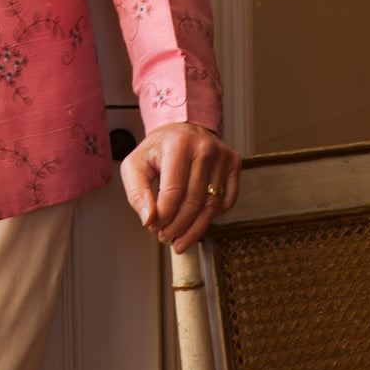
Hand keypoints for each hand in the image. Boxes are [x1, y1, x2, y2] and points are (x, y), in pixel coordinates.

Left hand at [120, 122, 240, 254]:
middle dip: (177, 226)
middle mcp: (204, 148)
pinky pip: (227, 201)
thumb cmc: (158, 149)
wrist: (183, 129)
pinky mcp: (234, 163)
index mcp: (177, 145)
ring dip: (194, 229)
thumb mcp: (136, 164)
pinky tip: (197, 221)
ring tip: (179, 240)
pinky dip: (212, 216)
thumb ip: (136, 192)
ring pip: (211, 205)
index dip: (163, 216)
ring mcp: (222, 156)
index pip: (173, 192)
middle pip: (193, 202)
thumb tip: (149, 219)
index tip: (153, 226)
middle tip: (165, 237)